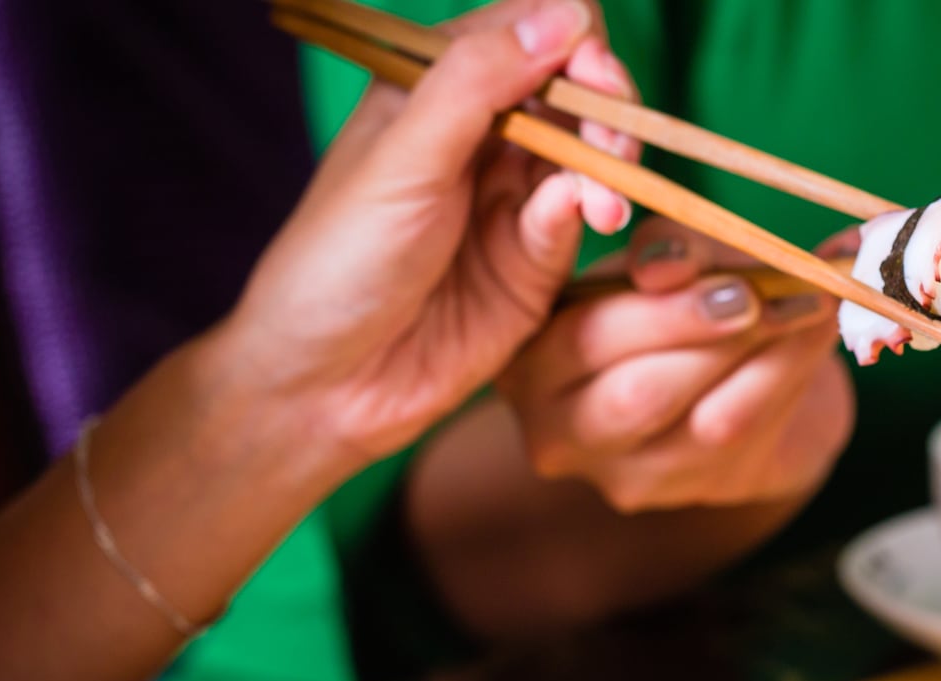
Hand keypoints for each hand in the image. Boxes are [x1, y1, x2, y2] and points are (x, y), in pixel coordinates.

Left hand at [209, 0, 637, 469]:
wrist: (327, 384)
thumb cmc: (340, 261)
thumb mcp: (404, 157)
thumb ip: (480, 81)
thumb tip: (565, 15)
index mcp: (438, 89)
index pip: (530, 28)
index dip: (573, 39)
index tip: (588, 72)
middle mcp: (483, 135)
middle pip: (578, 87)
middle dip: (608, 104)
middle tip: (610, 142)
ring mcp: (513, 198)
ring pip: (593, 152)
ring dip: (612, 164)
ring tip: (605, 200)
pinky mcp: (536, 262)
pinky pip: (581, 218)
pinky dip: (592, 212)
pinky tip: (588, 221)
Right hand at [498, 217, 854, 511]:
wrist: (740, 375)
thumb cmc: (686, 302)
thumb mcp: (669, 259)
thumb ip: (669, 251)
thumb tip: (667, 266)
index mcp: (531, 356)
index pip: (579, 335)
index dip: (653, 304)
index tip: (708, 267)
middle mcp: (558, 427)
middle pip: (636, 392)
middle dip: (706, 333)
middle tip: (762, 291)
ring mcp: (620, 472)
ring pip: (700, 422)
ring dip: (765, 355)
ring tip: (808, 303)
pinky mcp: (684, 491)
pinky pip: (745, 434)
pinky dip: (787, 376)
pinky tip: (814, 336)